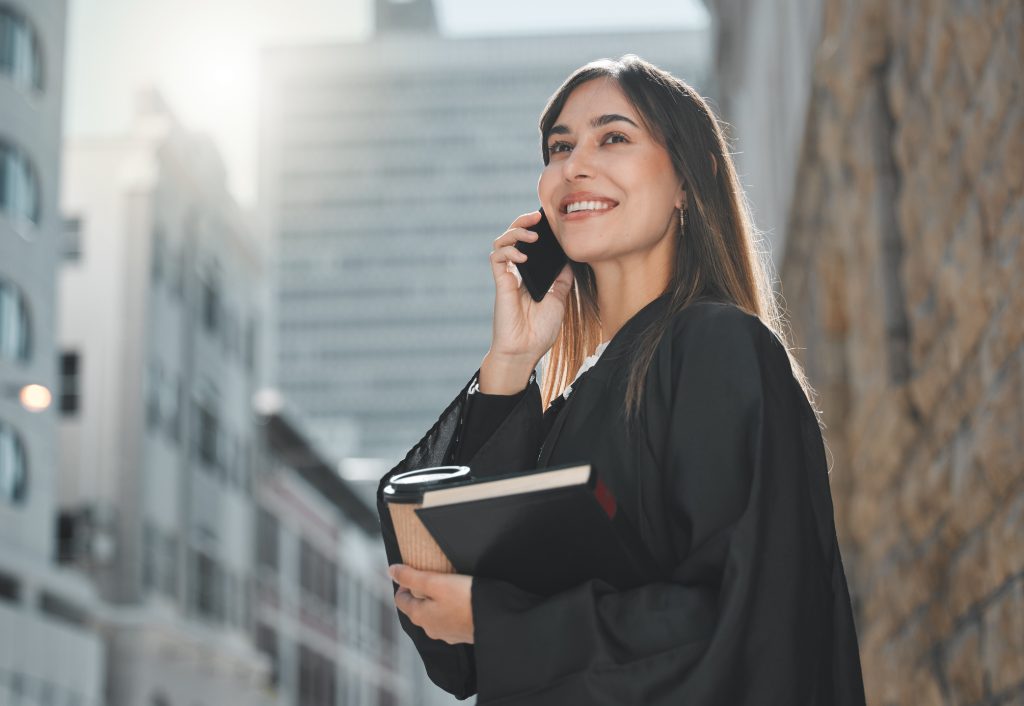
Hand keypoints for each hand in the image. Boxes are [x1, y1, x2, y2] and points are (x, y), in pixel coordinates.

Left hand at [388, 564, 474, 644]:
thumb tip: (391, 571)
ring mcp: (446, 633)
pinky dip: (448, 609)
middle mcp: (430, 629)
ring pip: (432, 615)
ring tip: (445, 586)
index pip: (400, 601)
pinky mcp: (461, 634)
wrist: (495, 620)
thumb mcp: (435, 583)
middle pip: (416, 609)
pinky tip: (459, 600)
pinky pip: (448, 620)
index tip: (411, 572)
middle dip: (418, 593)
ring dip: (434, 602)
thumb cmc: (466, 600)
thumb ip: (411, 577)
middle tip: (428, 576)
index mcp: (420, 616)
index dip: (403, 585)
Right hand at [488, 211, 574, 367]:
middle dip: (522, 222)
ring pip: (501, 242)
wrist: (526, 351)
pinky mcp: (500, 283)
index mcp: (530, 277)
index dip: (535, 231)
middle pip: (513, 237)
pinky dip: (509, 250)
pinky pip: (497, 258)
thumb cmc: (540, 331)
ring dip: (515, 232)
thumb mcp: (559, 301)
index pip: (529, 245)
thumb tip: (571, 262)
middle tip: (536, 217)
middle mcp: (517, 273)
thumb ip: (562, 281)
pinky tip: (522, 255)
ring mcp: (507, 277)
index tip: (550, 224)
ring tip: (531, 234)